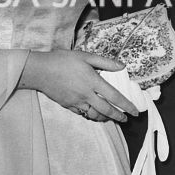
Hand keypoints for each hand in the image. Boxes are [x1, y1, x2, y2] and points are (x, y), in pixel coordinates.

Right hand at [19, 49, 139, 121]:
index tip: (135, 111)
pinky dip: (91, 115)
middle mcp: (86, 94)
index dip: (126, 106)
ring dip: (106, 118)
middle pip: (107, 110)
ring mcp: (76, 102)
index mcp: (92, 81)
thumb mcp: (85, 56)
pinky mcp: (68, 105)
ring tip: (112, 117)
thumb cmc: (62, 60)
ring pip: (95, 115)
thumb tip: (122, 66)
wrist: (40, 70)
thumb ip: (105, 62)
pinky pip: (83, 114)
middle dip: (119, 116)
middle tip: (126, 119)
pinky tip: (95, 113)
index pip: (114, 96)